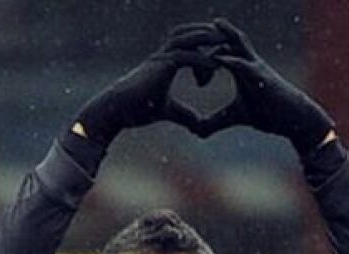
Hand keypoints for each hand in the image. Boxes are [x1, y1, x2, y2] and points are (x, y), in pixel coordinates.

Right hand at [75, 23, 226, 146]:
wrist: (118, 110)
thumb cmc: (137, 109)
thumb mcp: (168, 112)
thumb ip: (184, 114)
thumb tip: (199, 124)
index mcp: (166, 62)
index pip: (189, 45)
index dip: (206, 45)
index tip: (223, 50)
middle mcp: (163, 56)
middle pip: (190, 36)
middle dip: (209, 34)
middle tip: (230, 38)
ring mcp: (161, 59)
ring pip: (187, 40)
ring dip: (207, 40)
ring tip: (227, 44)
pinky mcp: (160, 67)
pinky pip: (185, 57)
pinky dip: (201, 60)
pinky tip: (216, 66)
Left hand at [193, 18, 334, 154]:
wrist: (294, 118)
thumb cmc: (269, 114)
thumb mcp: (236, 117)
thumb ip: (215, 121)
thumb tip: (196, 130)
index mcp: (239, 67)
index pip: (215, 50)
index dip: (198, 50)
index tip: (181, 54)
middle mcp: (246, 62)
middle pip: (225, 39)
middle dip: (206, 33)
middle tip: (184, 32)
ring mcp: (255, 67)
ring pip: (236, 45)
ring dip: (220, 39)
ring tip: (205, 32)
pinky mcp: (262, 78)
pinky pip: (246, 66)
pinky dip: (233, 62)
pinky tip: (221, 60)